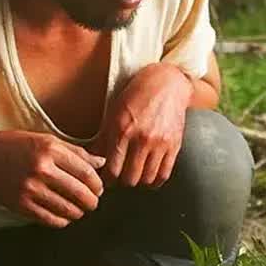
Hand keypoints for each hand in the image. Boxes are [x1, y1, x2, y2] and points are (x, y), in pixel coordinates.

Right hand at [0, 131, 104, 227]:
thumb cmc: (13, 145)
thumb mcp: (44, 139)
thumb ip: (74, 152)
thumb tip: (101, 163)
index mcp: (50, 149)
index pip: (86, 172)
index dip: (97, 184)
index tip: (99, 188)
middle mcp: (42, 169)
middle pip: (80, 193)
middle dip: (92, 201)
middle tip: (93, 203)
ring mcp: (31, 189)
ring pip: (68, 209)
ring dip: (79, 212)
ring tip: (79, 210)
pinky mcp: (21, 205)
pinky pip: (51, 219)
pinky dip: (62, 221)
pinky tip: (64, 216)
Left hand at [94, 63, 192, 187]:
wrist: (167, 83)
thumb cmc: (137, 95)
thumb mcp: (115, 112)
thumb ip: (104, 138)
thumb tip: (91, 159)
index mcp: (123, 130)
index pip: (112, 169)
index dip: (107, 179)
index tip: (106, 179)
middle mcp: (142, 138)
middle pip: (129, 178)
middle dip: (122, 181)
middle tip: (119, 177)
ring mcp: (160, 143)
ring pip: (146, 179)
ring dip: (138, 181)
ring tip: (134, 175)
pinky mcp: (174, 145)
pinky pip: (164, 174)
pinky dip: (154, 181)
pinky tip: (148, 176)